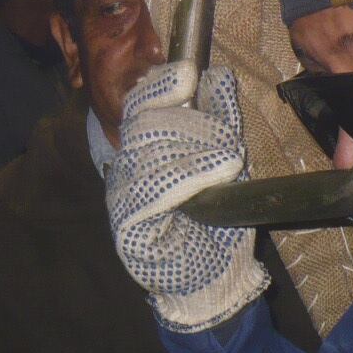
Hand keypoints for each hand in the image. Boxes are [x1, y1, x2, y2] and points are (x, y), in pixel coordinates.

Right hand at [106, 61, 269, 332]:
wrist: (212, 279)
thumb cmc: (217, 221)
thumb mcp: (223, 160)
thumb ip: (218, 119)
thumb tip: (216, 77)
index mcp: (142, 147)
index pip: (137, 103)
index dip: (160, 85)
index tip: (188, 73)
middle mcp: (126, 166)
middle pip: (146, 123)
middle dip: (192, 124)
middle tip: (227, 140)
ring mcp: (122, 194)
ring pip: (151, 150)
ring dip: (198, 149)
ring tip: (230, 160)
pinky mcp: (127, 223)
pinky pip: (157, 187)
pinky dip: (193, 173)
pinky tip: (220, 172)